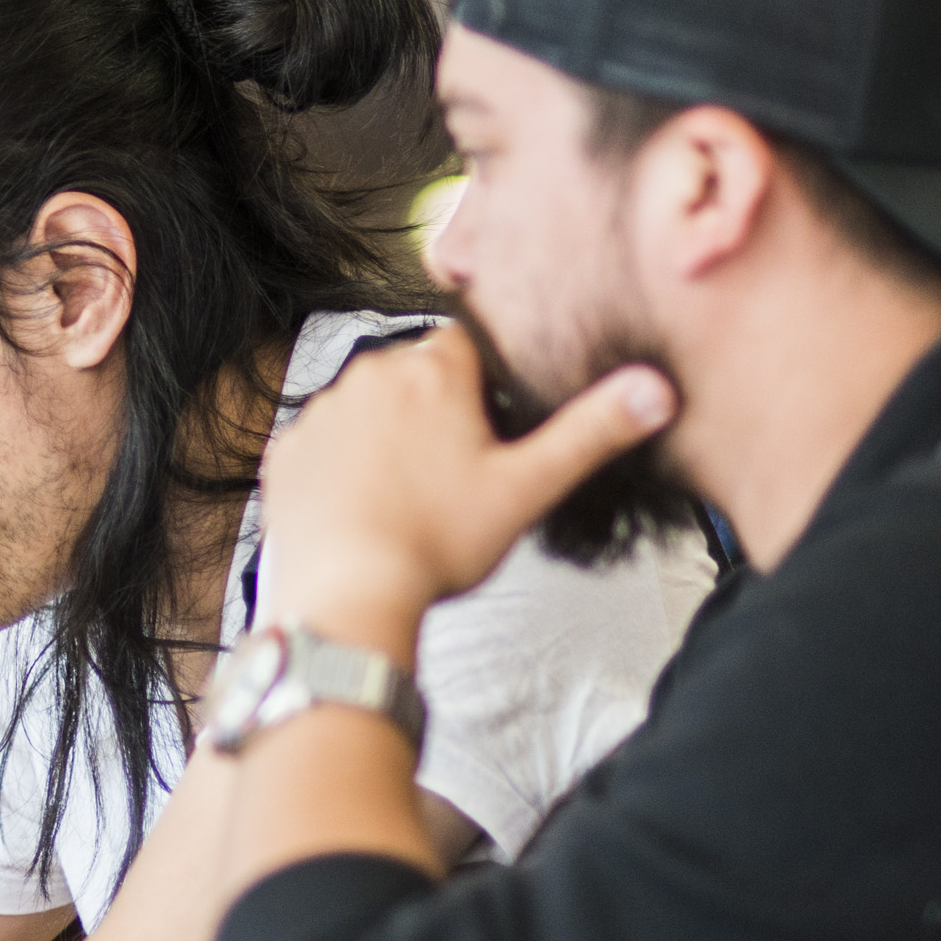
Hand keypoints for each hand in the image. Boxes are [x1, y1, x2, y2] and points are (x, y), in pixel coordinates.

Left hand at [252, 327, 674, 649]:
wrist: (349, 594)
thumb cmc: (437, 543)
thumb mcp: (529, 487)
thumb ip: (592, 432)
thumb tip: (654, 389)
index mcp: (432, 373)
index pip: (465, 346)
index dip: (482, 387)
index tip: (488, 431)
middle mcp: (369, 377)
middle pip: (414, 375)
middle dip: (434, 411)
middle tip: (454, 477)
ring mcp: (321, 412)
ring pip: (367, 408)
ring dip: (387, 437)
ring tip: (409, 500)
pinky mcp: (286, 451)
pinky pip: (323, 444)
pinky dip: (342, 467)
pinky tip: (365, 509)